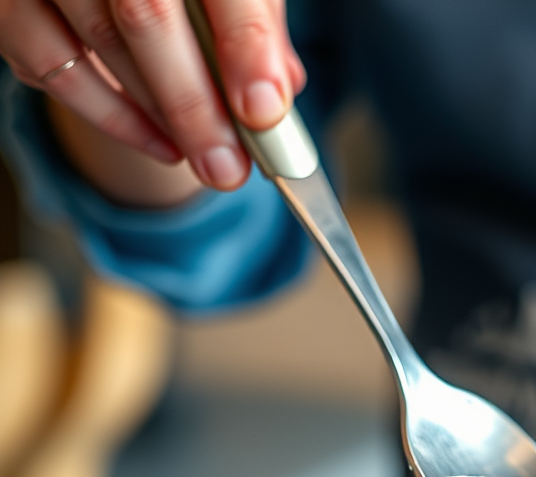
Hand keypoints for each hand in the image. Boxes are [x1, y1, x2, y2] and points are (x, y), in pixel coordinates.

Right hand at [0, 0, 304, 188]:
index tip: (264, 112)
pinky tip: (162, 144)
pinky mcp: (8, 1)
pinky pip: (49, 65)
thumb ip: (252, 27)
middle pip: (147, 15)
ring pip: (101, 41)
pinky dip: (111, 116)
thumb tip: (277, 95)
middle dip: (196, 106)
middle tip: (229, 169)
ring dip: (160, 115)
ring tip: (207, 159)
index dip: (246, 43)